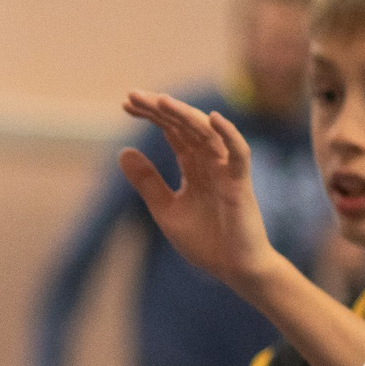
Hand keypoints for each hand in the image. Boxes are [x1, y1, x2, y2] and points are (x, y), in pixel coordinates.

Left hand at [118, 91, 279, 292]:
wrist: (233, 269)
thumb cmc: (205, 240)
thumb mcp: (165, 210)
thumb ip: (147, 182)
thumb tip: (123, 151)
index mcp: (193, 167)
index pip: (171, 132)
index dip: (151, 116)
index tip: (126, 105)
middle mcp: (210, 162)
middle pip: (185, 126)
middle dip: (160, 109)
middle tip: (133, 95)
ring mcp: (227, 170)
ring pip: (208, 134)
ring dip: (186, 115)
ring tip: (162, 100)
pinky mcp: (241, 183)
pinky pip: (239, 153)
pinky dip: (228, 135)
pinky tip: (213, 118)